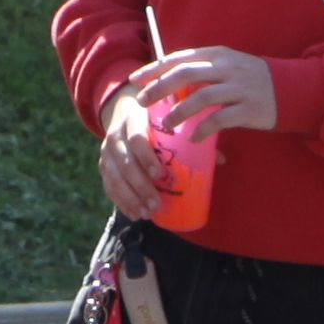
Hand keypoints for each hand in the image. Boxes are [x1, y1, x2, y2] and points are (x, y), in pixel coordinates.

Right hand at [97, 81, 180, 215]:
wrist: (124, 109)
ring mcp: (106, 151)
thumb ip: (191, 135)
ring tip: (148, 213)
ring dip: (131, 198)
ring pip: (114, 177)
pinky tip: (134, 214)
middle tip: (157, 203)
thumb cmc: (155, 118)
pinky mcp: (103, 164)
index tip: (160, 175)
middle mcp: (116, 134)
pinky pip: (108, 186)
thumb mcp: (168, 118)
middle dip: (141, 186)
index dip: (147, 158)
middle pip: (125, 162)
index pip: (136, 138)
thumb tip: (221, 159)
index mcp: (134, 119)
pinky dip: (121, 202)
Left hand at [132, 45, 278, 133]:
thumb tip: (168, 81)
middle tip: (143, 102)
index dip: (155, 68)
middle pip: (186, 74)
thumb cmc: (253, 80)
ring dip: (179, 112)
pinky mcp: (249, 109)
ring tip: (167, 124)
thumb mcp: (228, 66)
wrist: (293, 89)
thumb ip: (202, 70)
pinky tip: (193, 139)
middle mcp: (227, 68)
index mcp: (218, 55)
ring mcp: (239, 88)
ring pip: (201, 97)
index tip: (136, 79)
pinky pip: (221, 119)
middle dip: (160, 88)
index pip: (180, 58)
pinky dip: (203, 129)